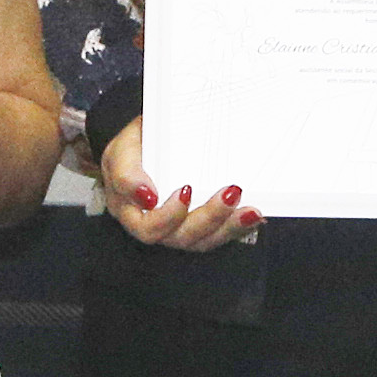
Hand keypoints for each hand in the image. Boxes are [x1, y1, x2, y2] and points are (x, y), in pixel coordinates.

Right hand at [98, 118, 249, 251]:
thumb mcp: (122, 148)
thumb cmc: (137, 144)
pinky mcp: (200, 224)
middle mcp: (154, 225)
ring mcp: (179, 227)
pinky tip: (253, 214)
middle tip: (229, 193)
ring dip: (229, 225)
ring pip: (203, 240)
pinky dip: (238, 225)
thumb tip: (146, 196)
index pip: (147, 228)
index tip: (186, 190)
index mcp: (129, 210)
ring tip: (250, 210)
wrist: (155, 137)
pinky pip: (219, 233)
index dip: (169, 216)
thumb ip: (127, 172)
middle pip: (181, 237)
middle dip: (208, 217)